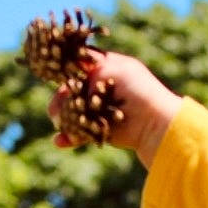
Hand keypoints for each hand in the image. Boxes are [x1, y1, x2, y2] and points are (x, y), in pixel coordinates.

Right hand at [48, 51, 183, 164]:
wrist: (156, 122)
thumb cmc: (137, 90)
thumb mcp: (110, 70)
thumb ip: (86, 74)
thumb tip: (70, 88)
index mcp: (107, 68)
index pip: (79, 66)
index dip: (65, 70)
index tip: (51, 73)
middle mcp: (102, 87)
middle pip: (71, 91)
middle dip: (61, 98)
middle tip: (57, 105)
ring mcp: (101, 109)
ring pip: (72, 112)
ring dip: (63, 118)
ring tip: (60, 123)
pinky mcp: (101, 130)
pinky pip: (80, 133)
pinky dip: (69, 137)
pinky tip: (60, 141)